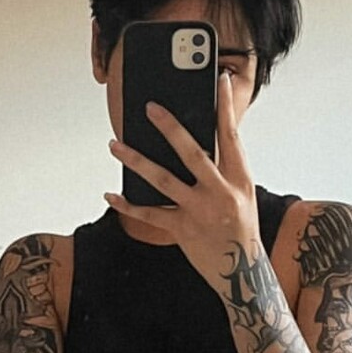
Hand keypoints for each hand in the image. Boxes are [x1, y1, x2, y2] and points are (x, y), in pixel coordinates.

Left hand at [105, 72, 263, 291]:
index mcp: (239, 178)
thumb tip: (194, 140)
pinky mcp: (182, 230)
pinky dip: (127, 205)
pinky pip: (149, 214)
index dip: (224, 106)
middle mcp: (221, 192)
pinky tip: (110, 194)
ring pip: (163, 180)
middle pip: (192, 153)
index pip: (231, 135)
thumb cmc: (239, 227)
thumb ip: (222, 168)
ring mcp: (200, 212)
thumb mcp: (241, 193)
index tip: (217, 80)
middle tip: (149, 108)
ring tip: (114, 144)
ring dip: (136, 161)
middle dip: (170, 128)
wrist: (242, 272)